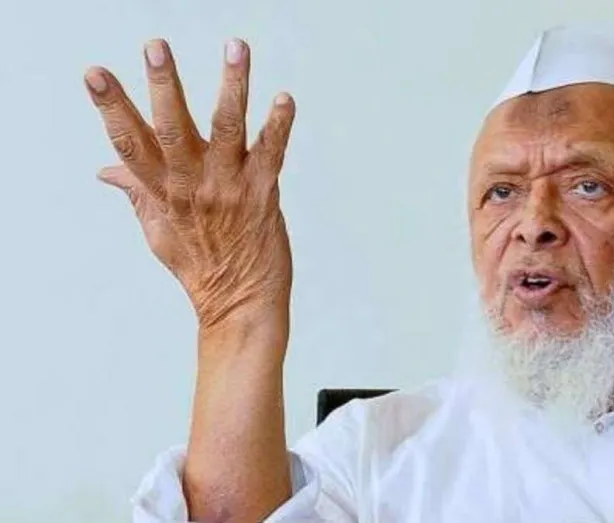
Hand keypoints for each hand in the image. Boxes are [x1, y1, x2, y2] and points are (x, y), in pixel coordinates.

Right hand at [85, 39, 295, 331]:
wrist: (242, 303)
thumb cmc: (201, 265)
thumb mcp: (159, 231)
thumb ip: (137, 194)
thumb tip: (105, 171)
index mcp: (163, 192)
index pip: (129, 143)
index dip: (111, 107)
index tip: (95, 74)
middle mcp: (193, 186)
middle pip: (172, 129)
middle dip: (163, 86)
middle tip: (156, 47)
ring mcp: (229, 188)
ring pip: (229, 129)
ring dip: (233, 86)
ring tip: (236, 48)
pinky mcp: (263, 194)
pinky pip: (272, 153)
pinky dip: (279, 125)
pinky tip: (284, 98)